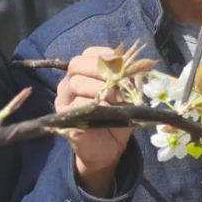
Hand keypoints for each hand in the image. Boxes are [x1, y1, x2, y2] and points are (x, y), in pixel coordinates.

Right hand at [55, 46, 130, 195]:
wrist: (109, 148)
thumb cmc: (117, 117)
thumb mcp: (128, 94)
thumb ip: (129, 79)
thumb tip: (137, 69)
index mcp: (85, 71)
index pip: (90, 53)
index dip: (108, 57)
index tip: (124, 68)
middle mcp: (70, 81)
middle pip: (77, 64)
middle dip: (102, 72)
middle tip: (120, 86)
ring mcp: (64, 98)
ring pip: (76, 83)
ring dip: (100, 89)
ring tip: (116, 100)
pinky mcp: (63, 116)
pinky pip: (76, 104)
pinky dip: (94, 105)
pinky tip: (106, 111)